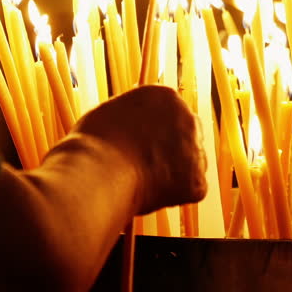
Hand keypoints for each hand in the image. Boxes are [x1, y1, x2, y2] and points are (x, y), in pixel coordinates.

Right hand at [66, 85, 206, 214]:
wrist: (98, 173)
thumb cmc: (93, 145)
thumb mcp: (112, 113)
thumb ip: (134, 116)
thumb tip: (136, 125)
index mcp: (165, 96)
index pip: (171, 113)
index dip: (156, 131)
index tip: (142, 144)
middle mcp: (187, 117)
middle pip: (188, 134)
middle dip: (174, 149)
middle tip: (148, 165)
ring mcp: (195, 150)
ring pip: (192, 163)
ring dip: (176, 172)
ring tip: (143, 181)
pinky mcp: (197, 181)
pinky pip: (190, 190)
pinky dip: (174, 196)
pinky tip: (151, 194)